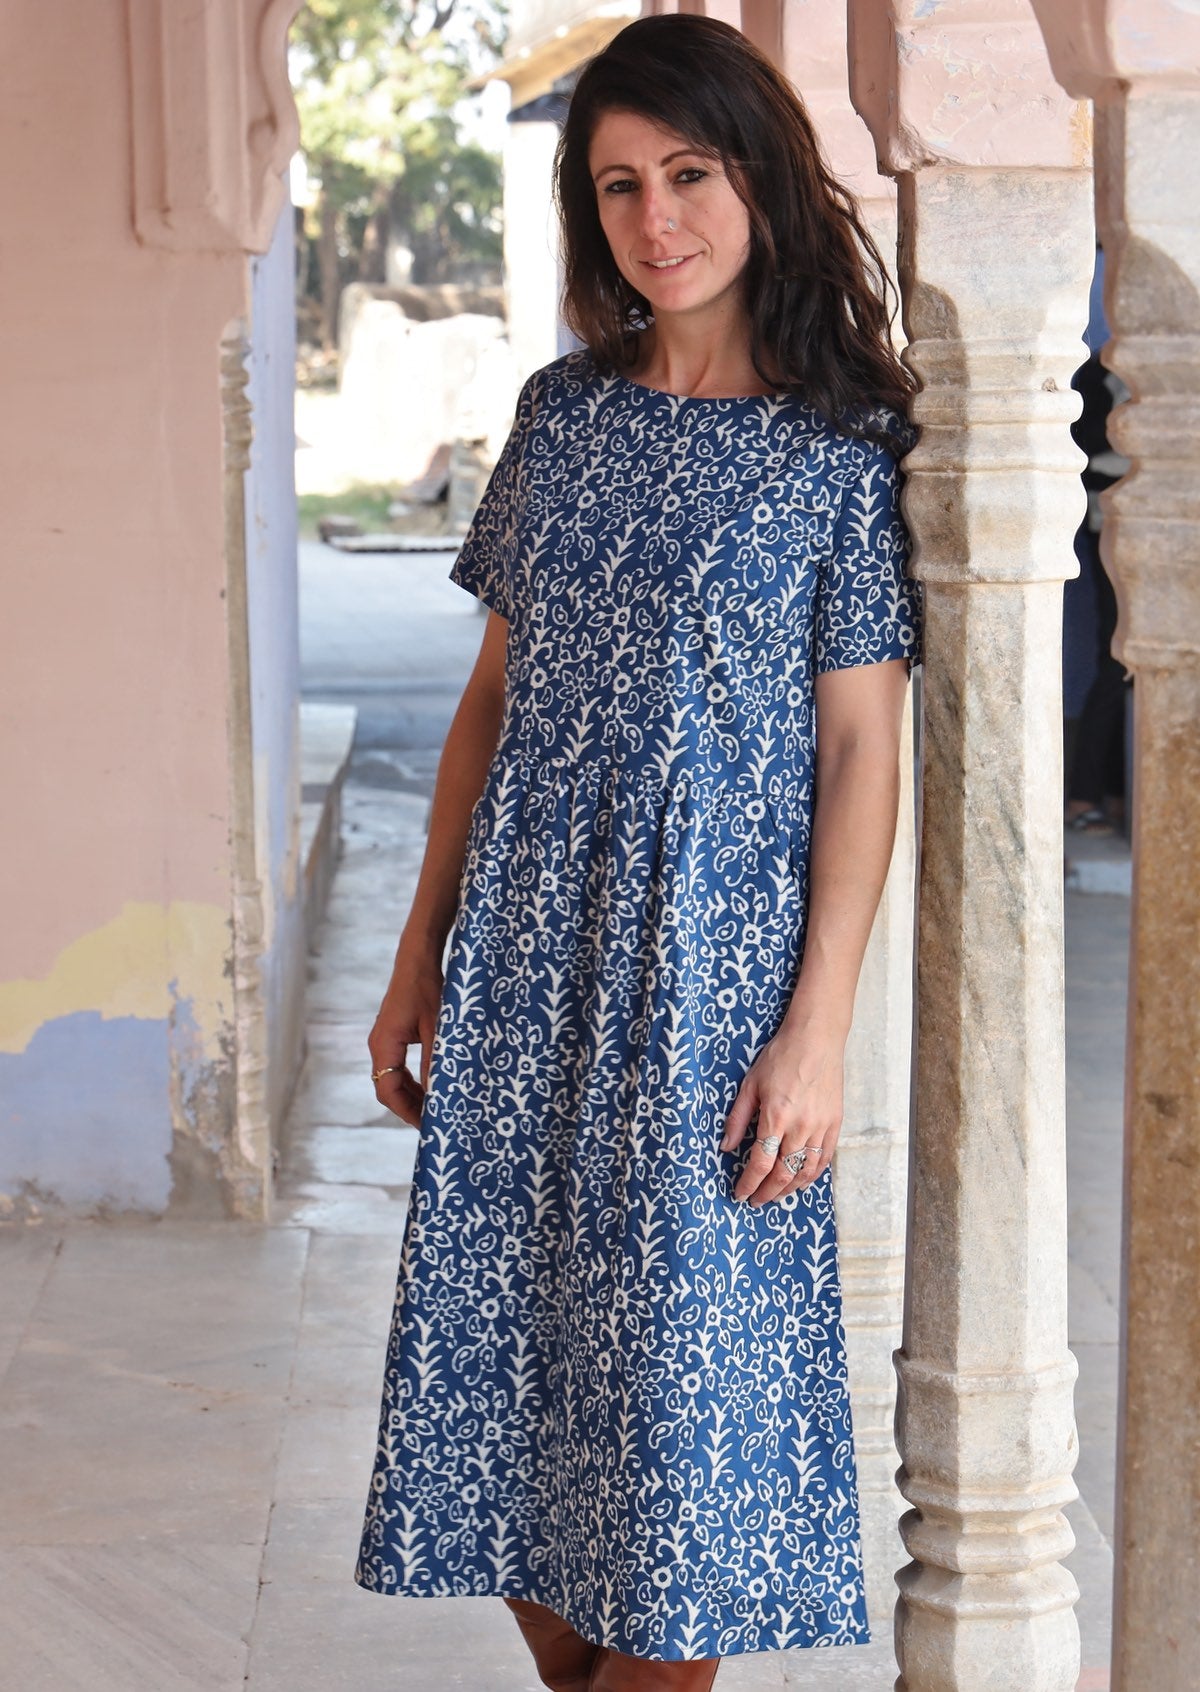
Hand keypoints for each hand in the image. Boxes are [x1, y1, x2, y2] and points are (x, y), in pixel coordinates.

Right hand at [367, 951, 444, 1125]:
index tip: (428, 1125)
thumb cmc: (426, 988)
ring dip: (411, 1094)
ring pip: (392, 1079)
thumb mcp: (436, 1027)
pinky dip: (412, 1080)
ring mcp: (384, 1041)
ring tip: (435, 1108)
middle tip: (435, 1122)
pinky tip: (431, 1086)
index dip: (407, 1111)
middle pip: (388, 1088)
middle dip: (410, 1107)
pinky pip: (397, 1066)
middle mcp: (379, 1046)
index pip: (388, 1091)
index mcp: (384, 1045)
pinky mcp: (393, 1036)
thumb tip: (439, 1094)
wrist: (417, 959)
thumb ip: (434, 1061)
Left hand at [720, 1019, 845, 1205]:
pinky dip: (812, 1175)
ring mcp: (821, 1126)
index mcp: (776, 1117)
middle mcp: (801, 1126)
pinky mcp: (835, 1123)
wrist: (816, 1039)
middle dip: (767, 1192)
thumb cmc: (781, 1057)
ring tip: (776, 1195)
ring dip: (789, 1189)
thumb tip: (725, 1147)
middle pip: (783, 1173)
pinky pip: (824, 1158)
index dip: (748, 1184)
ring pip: (805, 1171)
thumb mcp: (750, 1084)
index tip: (740, 1194)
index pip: (760, 1162)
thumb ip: (737, 1118)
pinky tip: (801, 1181)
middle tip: (756, 1201)